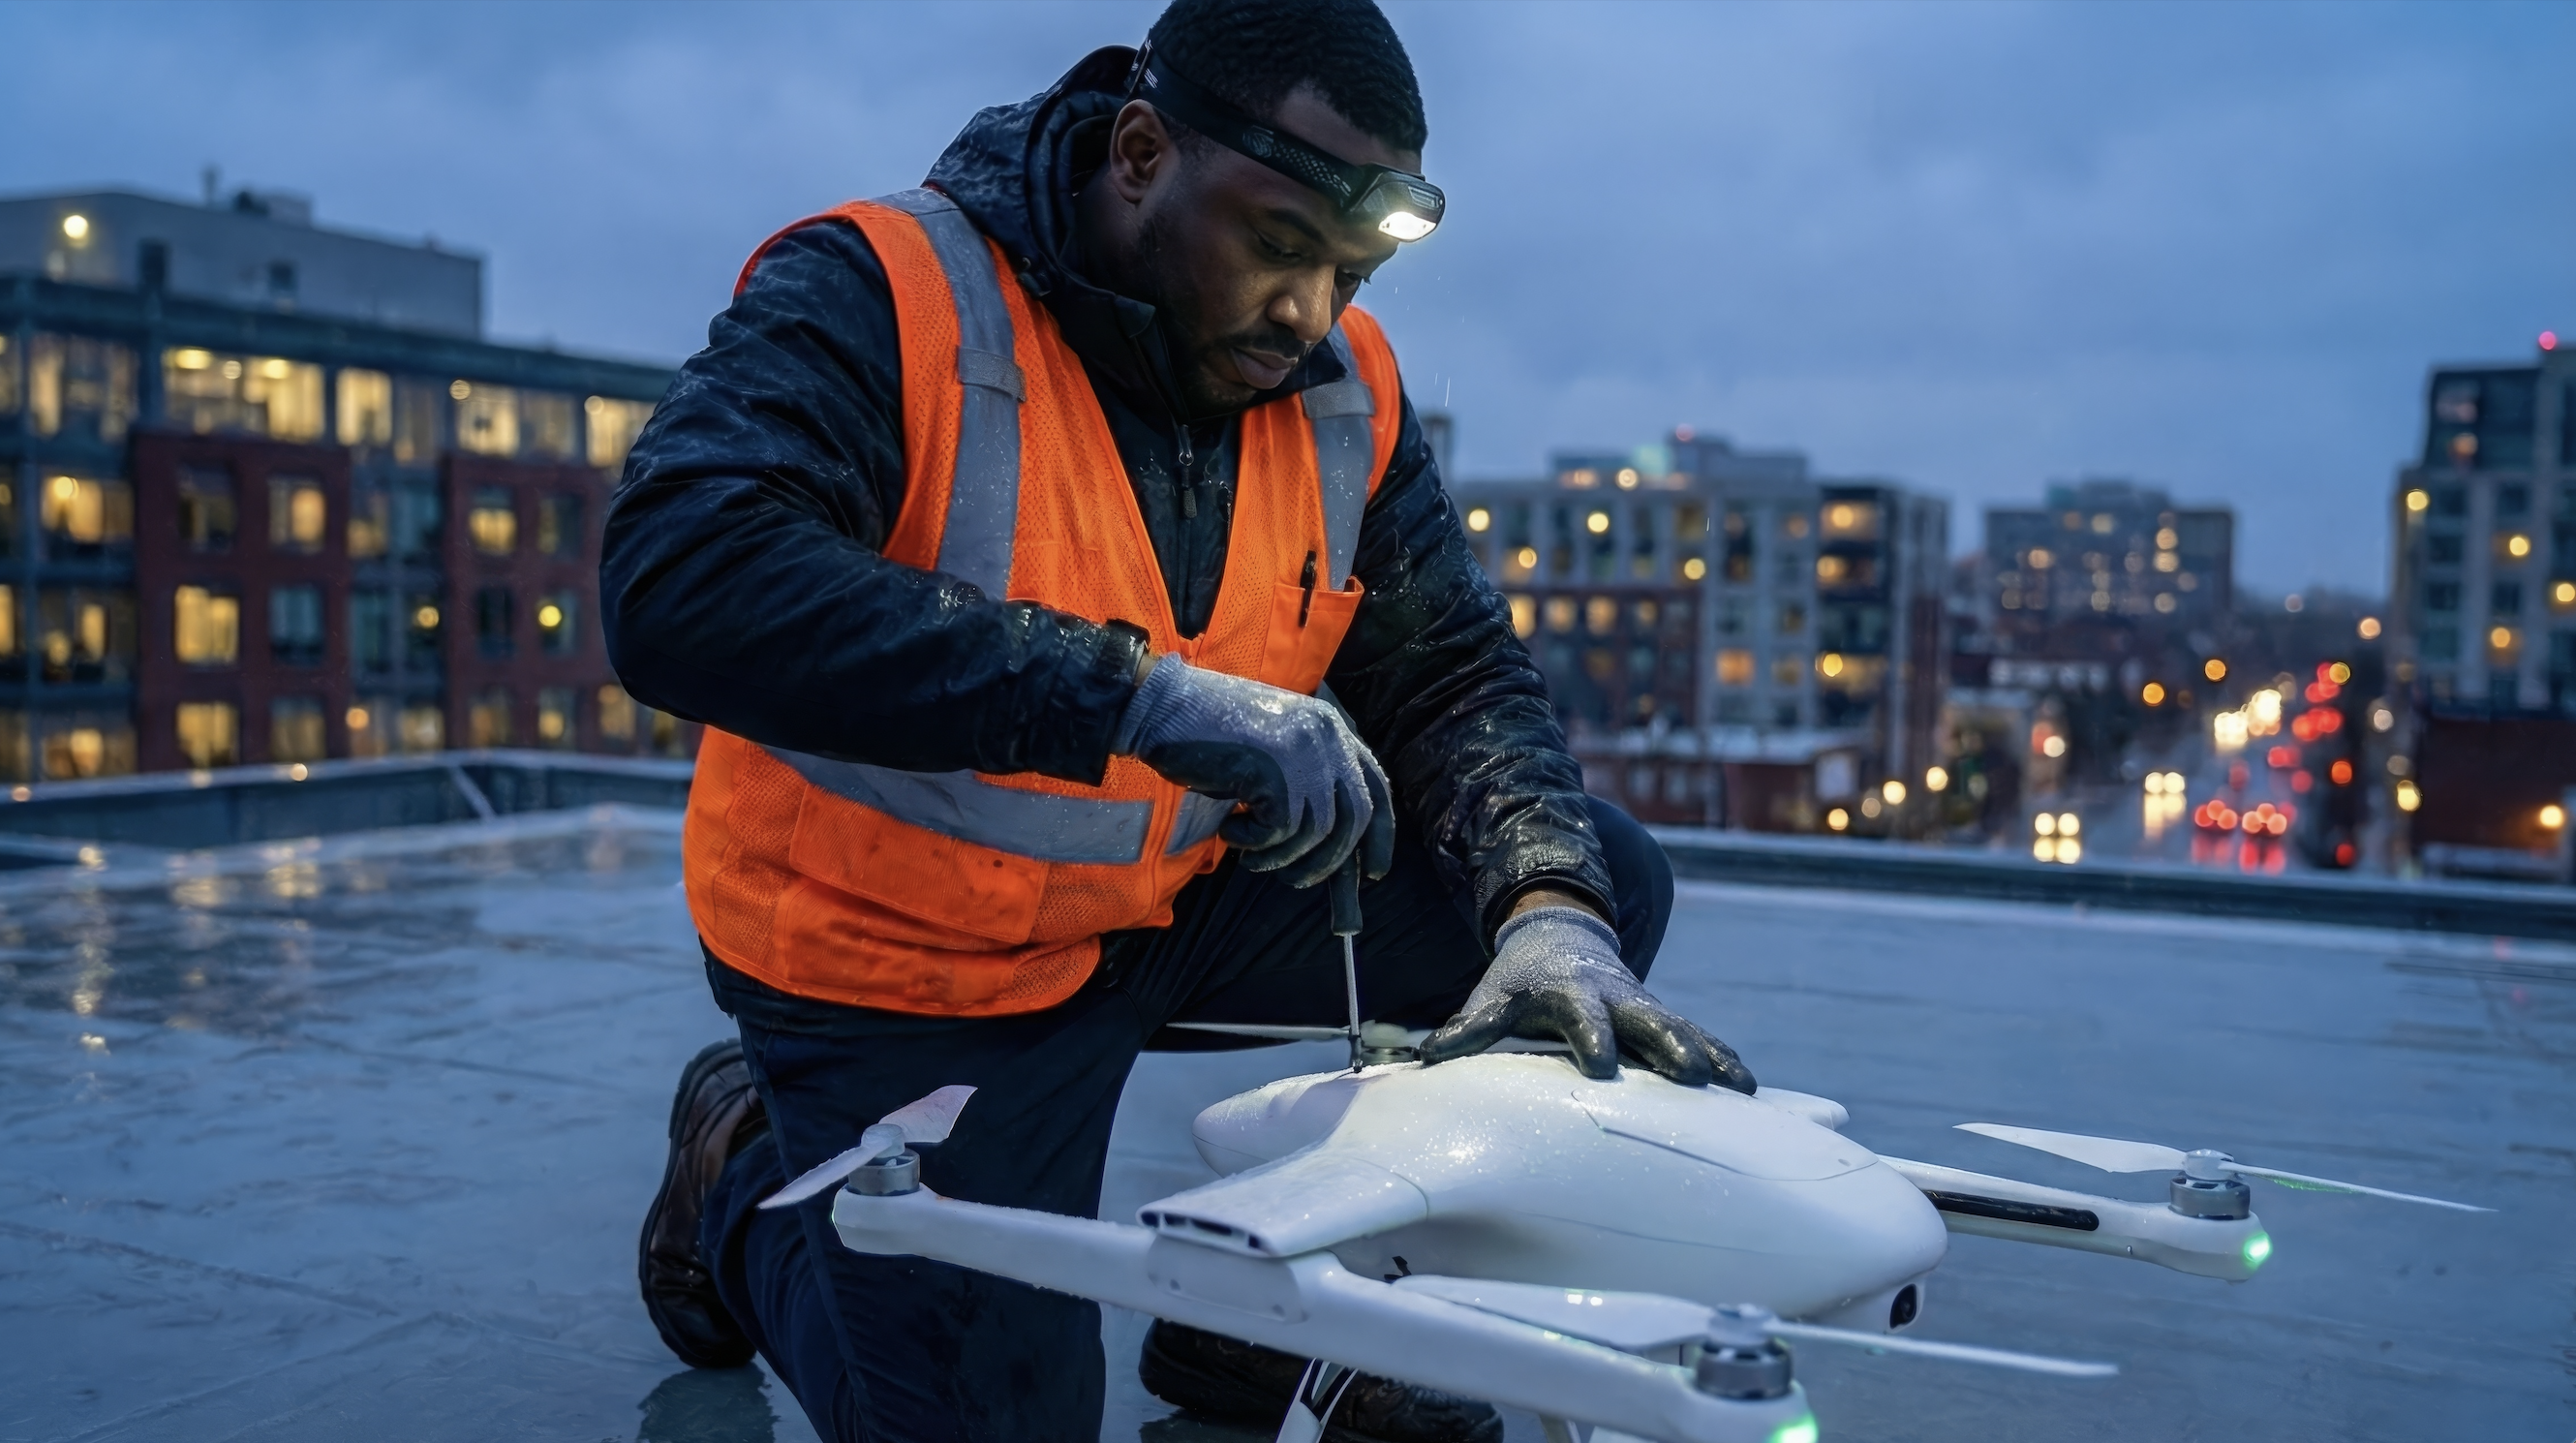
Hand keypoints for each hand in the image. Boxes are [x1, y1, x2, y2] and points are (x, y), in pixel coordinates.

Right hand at [1114, 656, 1394, 888]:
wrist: (1161, 707)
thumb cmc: (1208, 735)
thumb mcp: (1272, 753)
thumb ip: (1307, 785)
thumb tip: (1333, 852)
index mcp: (1331, 726)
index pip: (1376, 787)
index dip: (1380, 836)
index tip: (1374, 874)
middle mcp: (1326, 735)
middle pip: (1354, 819)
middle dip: (1329, 863)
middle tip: (1296, 880)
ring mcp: (1303, 751)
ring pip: (1316, 833)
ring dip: (1281, 857)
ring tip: (1250, 853)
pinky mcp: (1275, 771)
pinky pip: (1279, 833)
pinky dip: (1252, 844)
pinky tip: (1229, 830)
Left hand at [1418, 903, 1755, 1091]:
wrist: (1561, 938)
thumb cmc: (1520, 982)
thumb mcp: (1493, 998)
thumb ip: (1467, 1029)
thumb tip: (1425, 1058)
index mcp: (1570, 992)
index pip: (1581, 1016)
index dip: (1591, 1038)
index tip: (1602, 1067)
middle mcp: (1616, 998)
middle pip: (1647, 1020)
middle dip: (1670, 1046)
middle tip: (1691, 1075)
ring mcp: (1645, 1007)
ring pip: (1683, 1030)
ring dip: (1710, 1056)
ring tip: (1740, 1088)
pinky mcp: (1664, 1019)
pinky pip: (1700, 1037)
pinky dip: (1723, 1058)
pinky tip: (1748, 1088)